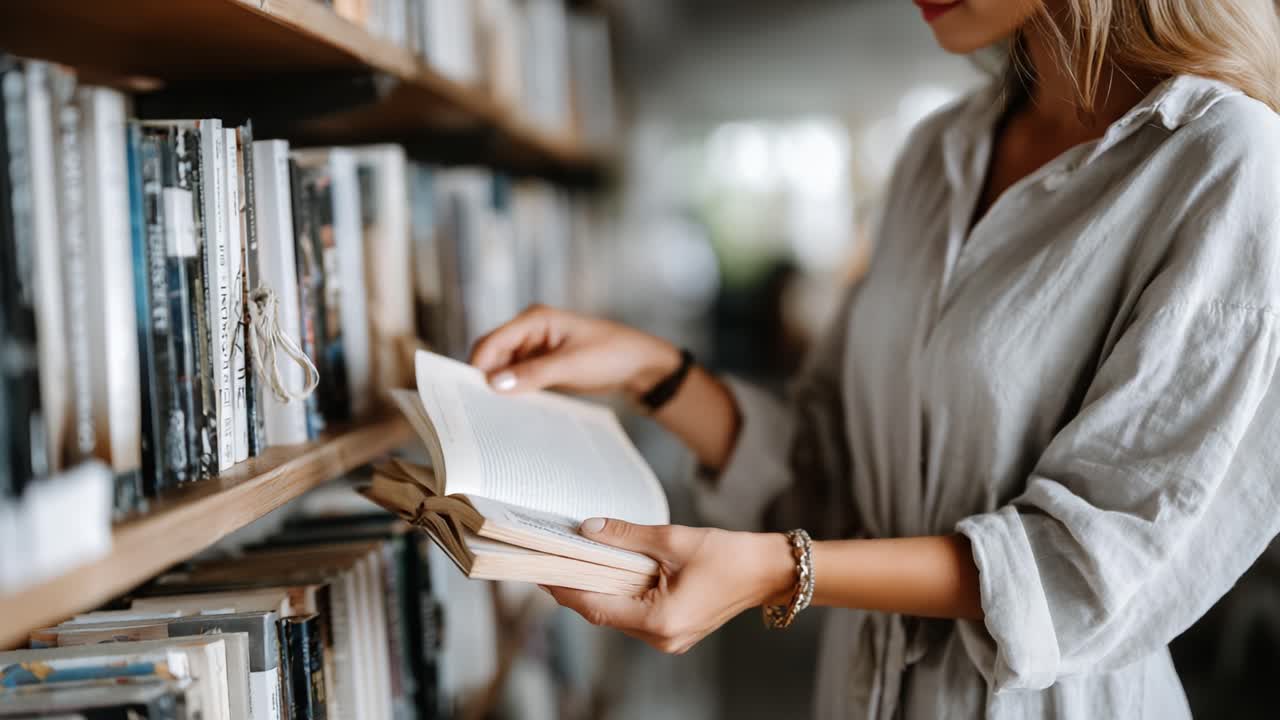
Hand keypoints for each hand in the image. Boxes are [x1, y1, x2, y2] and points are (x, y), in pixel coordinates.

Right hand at [470, 305, 679, 397]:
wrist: (640, 366)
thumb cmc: (612, 354)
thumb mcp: (572, 365)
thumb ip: (533, 374)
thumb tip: (494, 384)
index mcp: (535, 319)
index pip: (492, 341)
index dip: (478, 366)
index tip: (470, 393)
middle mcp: (530, 331)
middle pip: (492, 355)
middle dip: (485, 379)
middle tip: (478, 409)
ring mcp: (535, 349)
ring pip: (502, 370)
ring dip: (499, 388)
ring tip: (493, 414)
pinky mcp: (542, 366)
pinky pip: (518, 379)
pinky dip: (513, 393)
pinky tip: (511, 411)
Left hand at [543, 519, 795, 654]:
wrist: (768, 571)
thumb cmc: (730, 556)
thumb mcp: (673, 540)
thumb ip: (627, 536)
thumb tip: (589, 529)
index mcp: (660, 621)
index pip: (596, 607)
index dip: (566, 588)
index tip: (542, 570)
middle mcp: (661, 638)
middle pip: (604, 613)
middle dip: (578, 587)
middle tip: (554, 559)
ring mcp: (669, 638)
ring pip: (618, 614)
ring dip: (599, 590)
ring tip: (578, 561)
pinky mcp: (675, 630)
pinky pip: (636, 614)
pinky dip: (620, 593)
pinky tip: (610, 572)